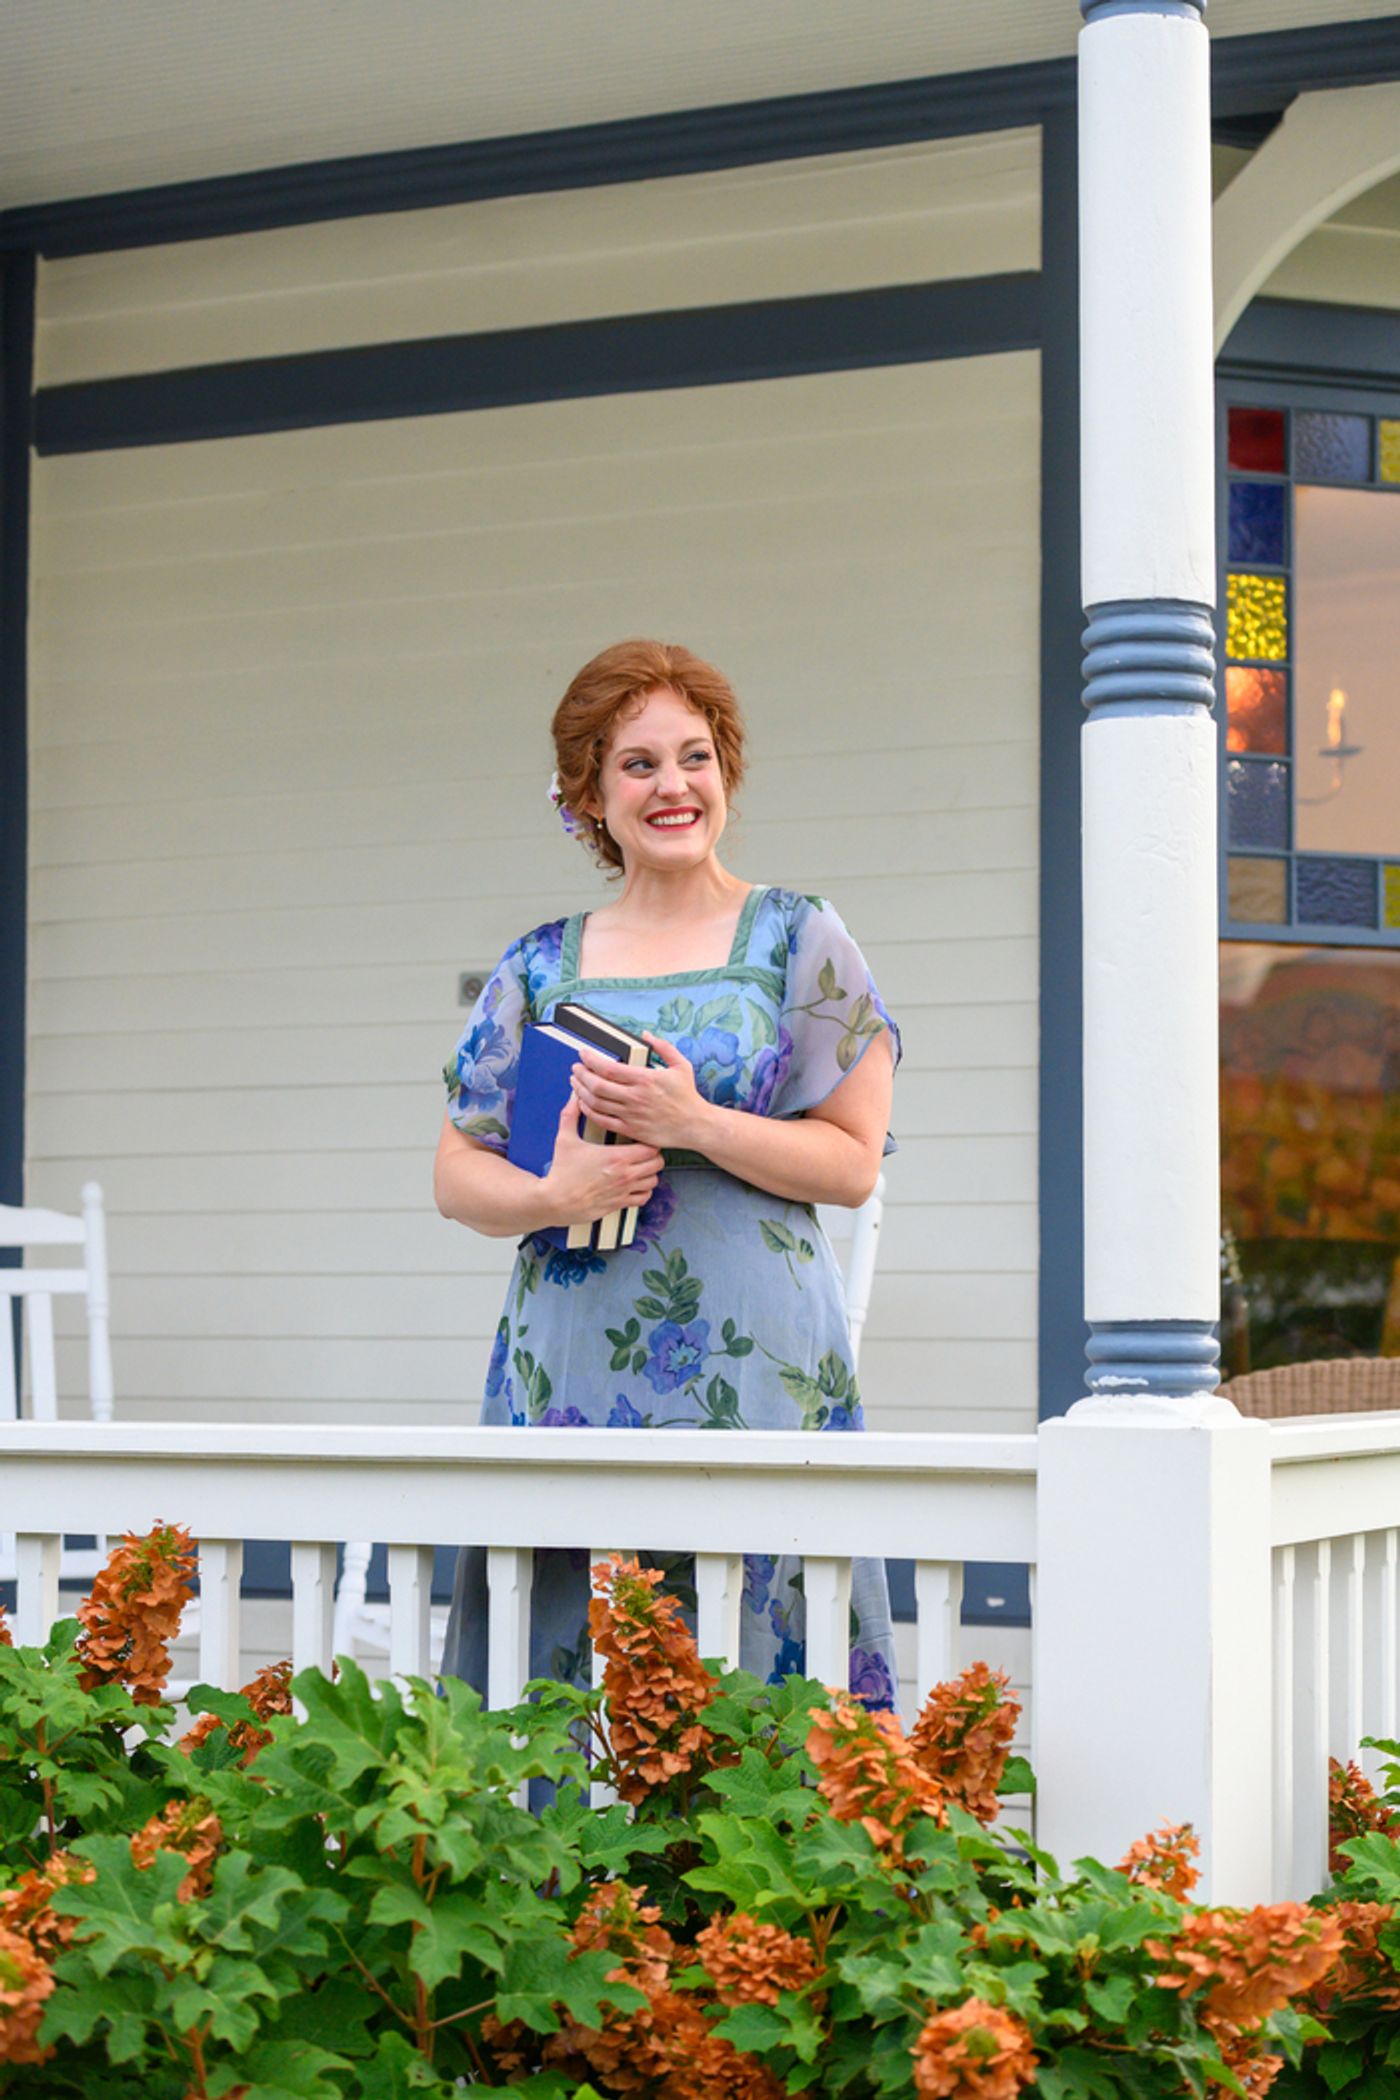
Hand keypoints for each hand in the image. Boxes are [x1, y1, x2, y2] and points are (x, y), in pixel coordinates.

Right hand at [540, 1094, 664, 1228]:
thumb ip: (571, 1114)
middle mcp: (625, 1175)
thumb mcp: (565, 1139)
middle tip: (644, 1152)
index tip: (641, 1138)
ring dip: (650, 1173)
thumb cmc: (561, 1172)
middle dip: (653, 1156)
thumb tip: (575, 1096)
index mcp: (616, 1157)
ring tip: (641, 1167)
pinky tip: (635, 1185)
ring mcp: (624, 1191)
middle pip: (657, 1163)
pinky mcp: (620, 1204)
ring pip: (654, 1181)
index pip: (651, 1146)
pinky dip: (644, 1191)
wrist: (555, 1201)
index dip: (649, 1141)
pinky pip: (644, 1198)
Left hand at [570, 1035, 710, 1151]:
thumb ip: (663, 1047)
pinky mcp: (630, 1129)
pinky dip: (589, 1111)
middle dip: (581, 1074)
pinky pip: (602, 1120)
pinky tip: (584, 1103)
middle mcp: (635, 1097)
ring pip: (596, 1103)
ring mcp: (631, 1115)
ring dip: (581, 1091)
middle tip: (576, 1068)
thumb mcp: (681, 1065)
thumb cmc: (688, 1096)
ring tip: (576, 1082)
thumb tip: (646, 1035)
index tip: (583, 1053)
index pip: (608, 1068)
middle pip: (597, 1085)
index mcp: (645, 1079)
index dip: (591, 1059)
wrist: (695, 1126)